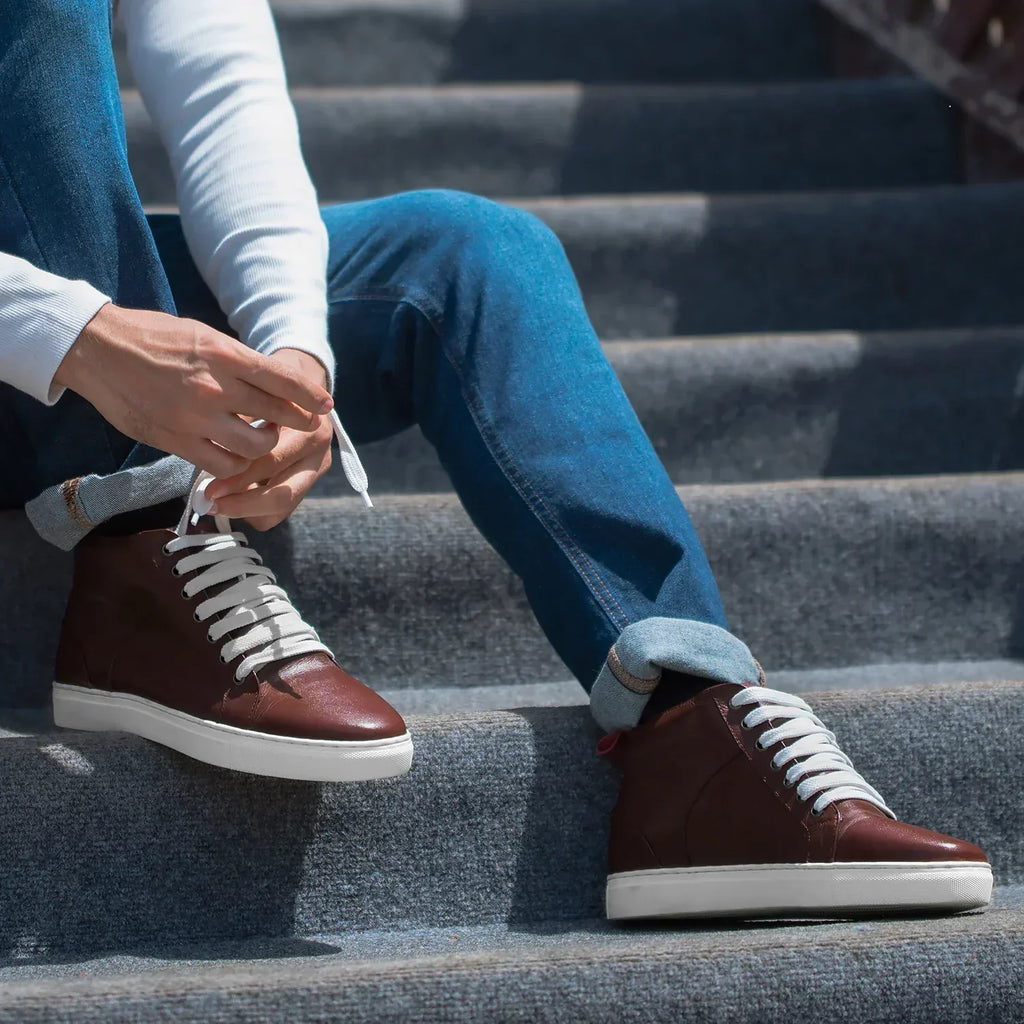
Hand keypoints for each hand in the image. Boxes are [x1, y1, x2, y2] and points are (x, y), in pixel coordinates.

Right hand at [54, 303, 333, 478]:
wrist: (98, 348)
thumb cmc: (154, 336)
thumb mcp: (203, 335)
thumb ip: (236, 361)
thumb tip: (271, 382)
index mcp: (224, 354)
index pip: (282, 378)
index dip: (309, 395)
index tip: (325, 405)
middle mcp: (214, 386)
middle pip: (274, 415)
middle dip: (295, 423)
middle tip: (304, 427)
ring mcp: (194, 416)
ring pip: (252, 446)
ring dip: (264, 447)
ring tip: (264, 441)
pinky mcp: (174, 439)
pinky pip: (220, 463)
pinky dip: (235, 464)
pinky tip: (236, 458)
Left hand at [203, 348, 334, 529]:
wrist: (304, 383)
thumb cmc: (273, 386)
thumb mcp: (259, 393)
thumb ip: (242, 419)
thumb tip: (210, 448)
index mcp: (310, 429)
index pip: (272, 462)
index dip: (238, 478)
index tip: (206, 487)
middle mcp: (319, 454)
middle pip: (282, 494)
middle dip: (242, 503)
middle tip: (209, 502)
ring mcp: (316, 471)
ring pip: (283, 508)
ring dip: (248, 510)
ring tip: (218, 504)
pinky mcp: (307, 484)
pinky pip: (281, 511)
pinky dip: (256, 510)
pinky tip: (236, 497)